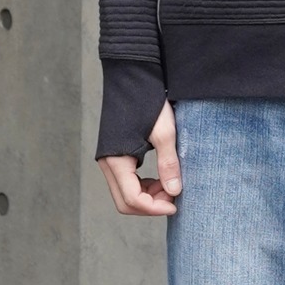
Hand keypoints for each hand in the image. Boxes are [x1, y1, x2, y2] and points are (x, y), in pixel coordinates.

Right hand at [97, 100, 181, 215]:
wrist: (131, 76)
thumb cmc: (147, 101)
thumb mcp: (164, 133)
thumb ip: (169, 163)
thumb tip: (175, 191)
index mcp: (115, 160)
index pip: (132, 200)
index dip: (155, 208)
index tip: (176, 204)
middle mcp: (108, 163)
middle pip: (125, 202)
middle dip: (150, 205)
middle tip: (174, 196)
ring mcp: (110, 160)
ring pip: (126, 193)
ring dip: (148, 196)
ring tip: (170, 184)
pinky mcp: (116, 154)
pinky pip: (127, 181)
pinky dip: (144, 185)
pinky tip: (161, 176)